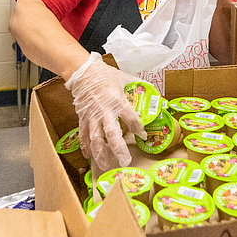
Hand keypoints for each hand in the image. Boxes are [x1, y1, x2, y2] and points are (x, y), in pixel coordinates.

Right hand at [64, 52, 146, 170]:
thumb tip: (153, 92)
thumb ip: (139, 86)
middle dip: (118, 149)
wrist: (84, 71)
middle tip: (125, 161)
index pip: (130, 118)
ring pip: (95, 138)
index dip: (138, 128)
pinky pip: (83, 134)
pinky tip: (88, 156)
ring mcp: (92, 115)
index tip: (143, 135)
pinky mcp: (82, 117)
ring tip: (105, 165)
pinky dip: (85, 146)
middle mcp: (104, 110)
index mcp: (117, 100)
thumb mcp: (125, 78)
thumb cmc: (106, 75)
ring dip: (100, 153)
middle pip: (111, 133)